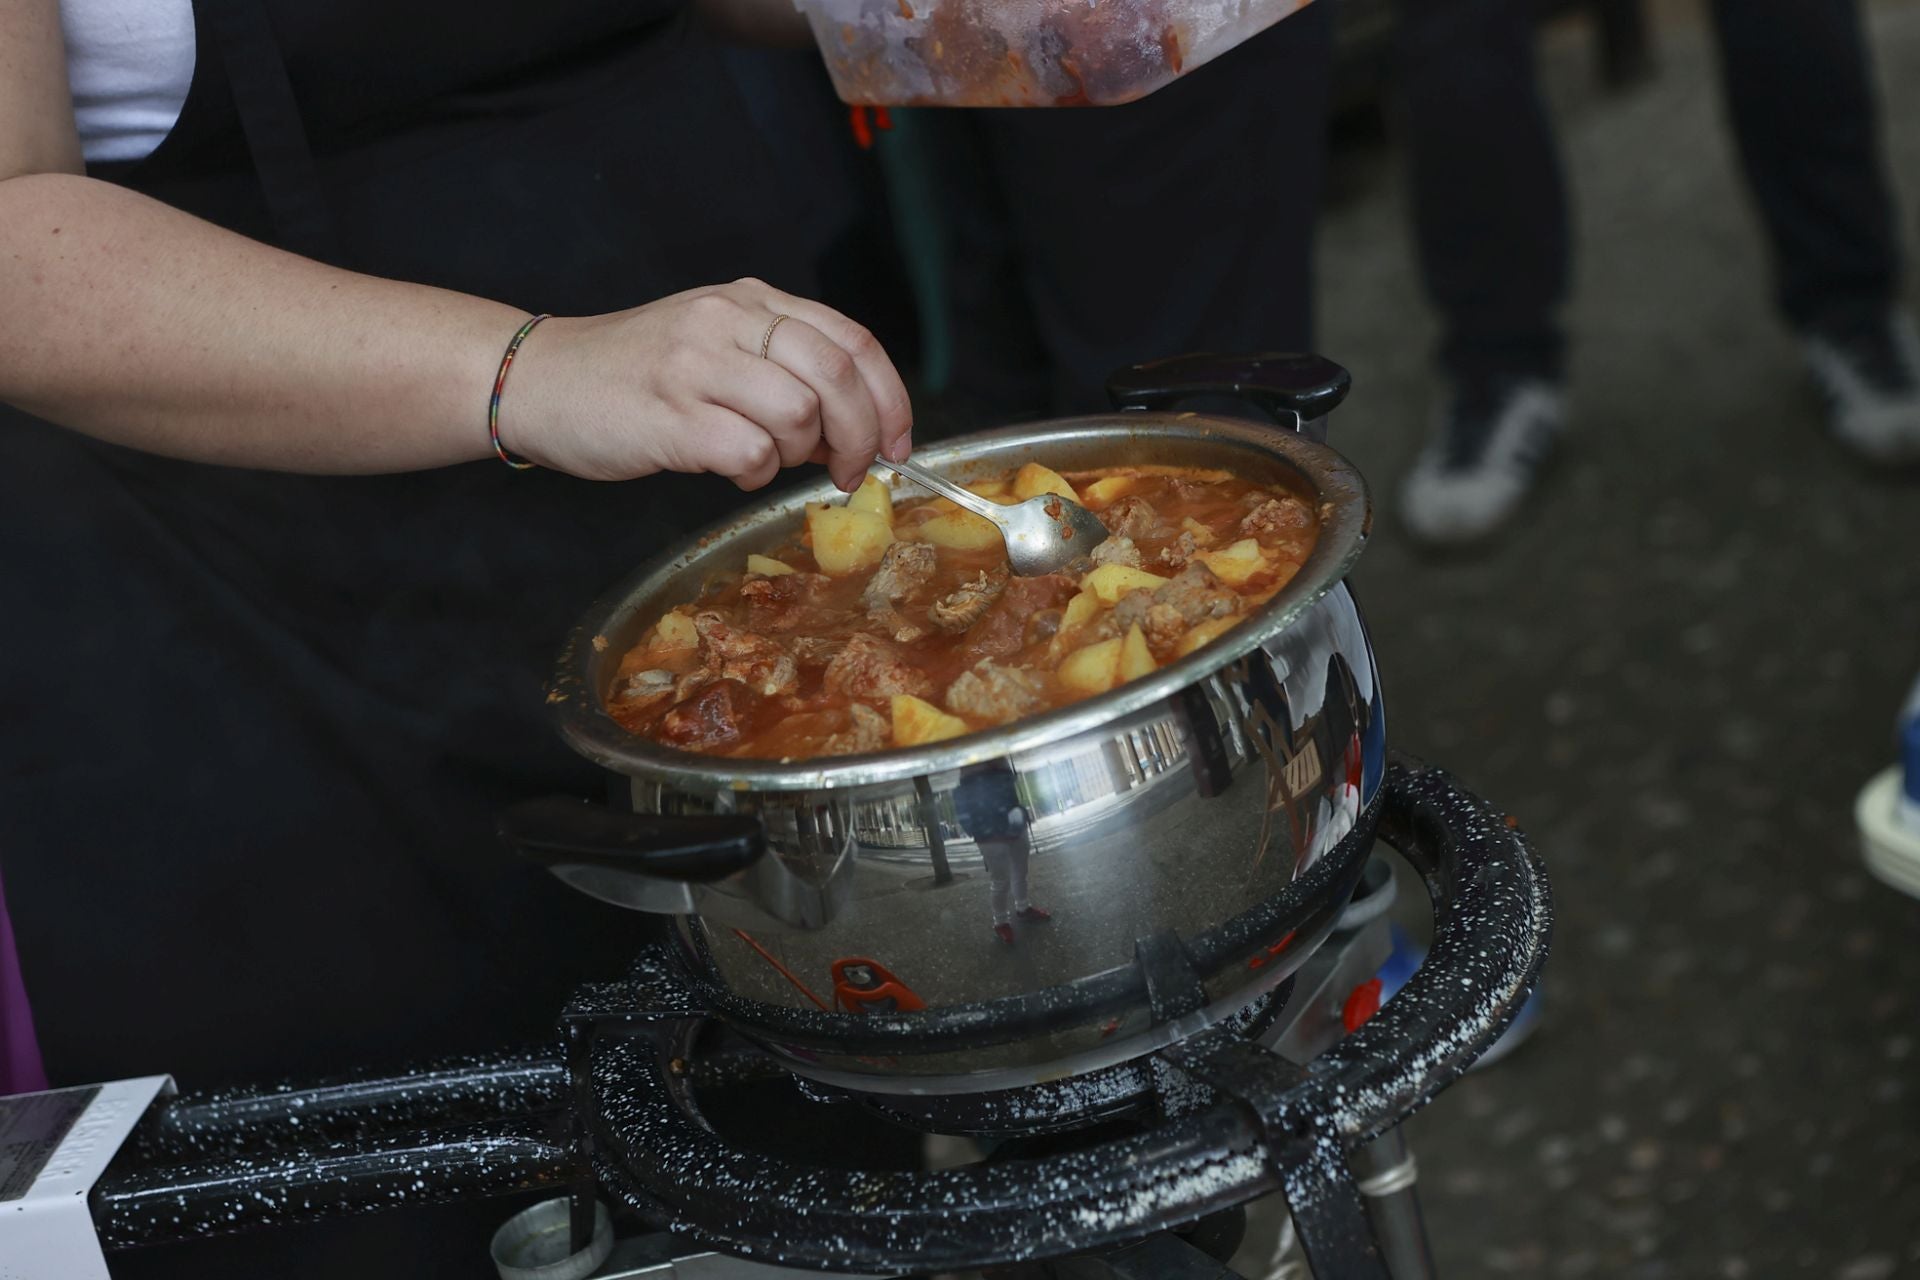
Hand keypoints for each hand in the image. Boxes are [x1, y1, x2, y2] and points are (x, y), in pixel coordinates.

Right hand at [501, 278, 912, 490]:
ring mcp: (698, 364)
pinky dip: (756, 473)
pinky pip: (751, 451)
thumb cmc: (635, 375)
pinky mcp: (671, 414)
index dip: (890, 399)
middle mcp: (729, 321)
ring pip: (800, 413)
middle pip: (838, 378)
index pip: (853, 341)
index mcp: (751, 300)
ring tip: (767, 460)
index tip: (897, 444)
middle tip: (846, 471)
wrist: (540, 380)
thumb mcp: (716, 343)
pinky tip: (732, 469)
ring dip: (800, 454)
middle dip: (860, 437)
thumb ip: (782, 367)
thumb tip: (854, 427)